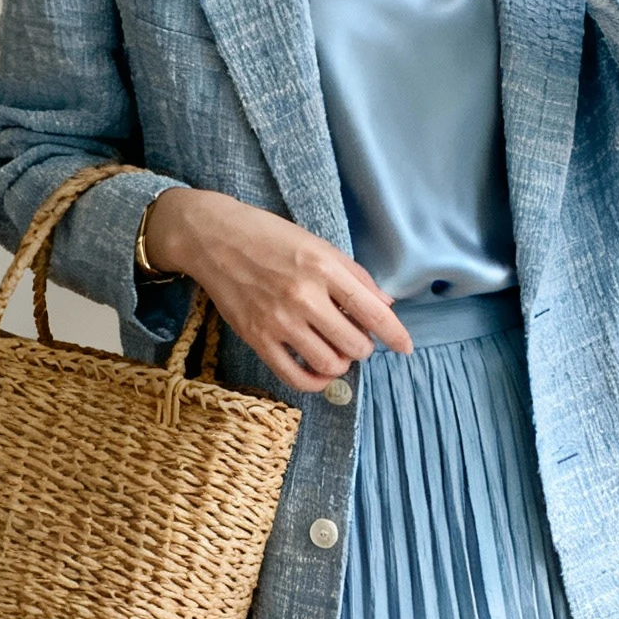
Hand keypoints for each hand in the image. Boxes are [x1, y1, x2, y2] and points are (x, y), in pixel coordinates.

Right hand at [143, 188, 411, 392]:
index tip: (406, 347)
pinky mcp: (257, 338)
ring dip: (341, 363)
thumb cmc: (268, 237)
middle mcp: (303, 296)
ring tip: (335, 350)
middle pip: (355, 344)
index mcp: (323, 268)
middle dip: (363, 346)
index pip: (372, 311)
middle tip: (354, 337)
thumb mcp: (316, 244)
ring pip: (330, 363)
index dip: (395, 334)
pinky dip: (315, 381)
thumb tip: (385, 305)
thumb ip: (353, 275)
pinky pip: (295, 376)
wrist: (212, 238)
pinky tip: (318, 371)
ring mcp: (279, 320)